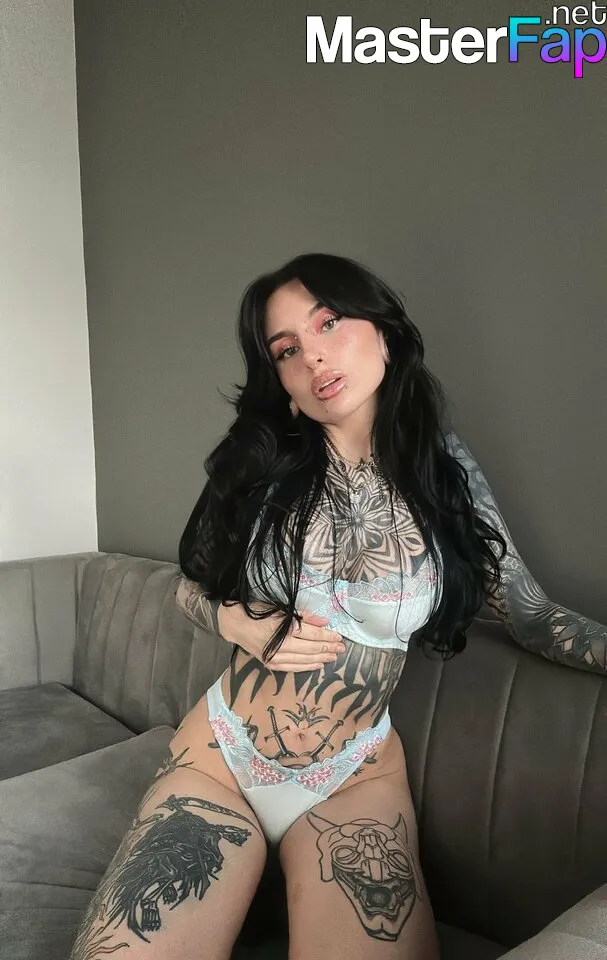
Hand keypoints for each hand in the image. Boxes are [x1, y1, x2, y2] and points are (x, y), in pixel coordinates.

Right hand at [217, 601, 345, 670]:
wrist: (236, 625)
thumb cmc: (259, 613)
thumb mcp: (282, 608)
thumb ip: (304, 616)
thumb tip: (324, 622)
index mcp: (285, 628)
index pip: (312, 634)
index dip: (328, 636)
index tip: (339, 637)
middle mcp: (281, 645)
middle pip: (311, 648)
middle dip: (328, 649)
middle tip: (341, 649)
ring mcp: (275, 657)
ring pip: (303, 660)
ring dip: (320, 659)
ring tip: (333, 658)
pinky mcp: (271, 664)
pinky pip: (293, 668)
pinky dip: (306, 667)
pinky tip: (317, 665)